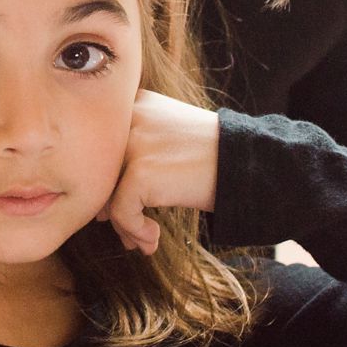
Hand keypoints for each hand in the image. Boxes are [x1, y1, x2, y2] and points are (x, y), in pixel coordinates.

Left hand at [96, 90, 218, 255]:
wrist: (247, 161)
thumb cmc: (210, 156)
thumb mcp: (167, 141)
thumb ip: (133, 161)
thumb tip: (99, 208)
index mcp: (133, 106)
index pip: (100, 152)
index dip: (108, 186)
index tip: (126, 210)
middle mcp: (127, 119)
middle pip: (100, 174)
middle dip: (111, 210)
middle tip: (131, 234)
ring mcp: (132, 144)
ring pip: (105, 196)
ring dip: (124, 227)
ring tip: (145, 241)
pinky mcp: (139, 172)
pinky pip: (121, 213)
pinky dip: (135, 231)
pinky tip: (154, 239)